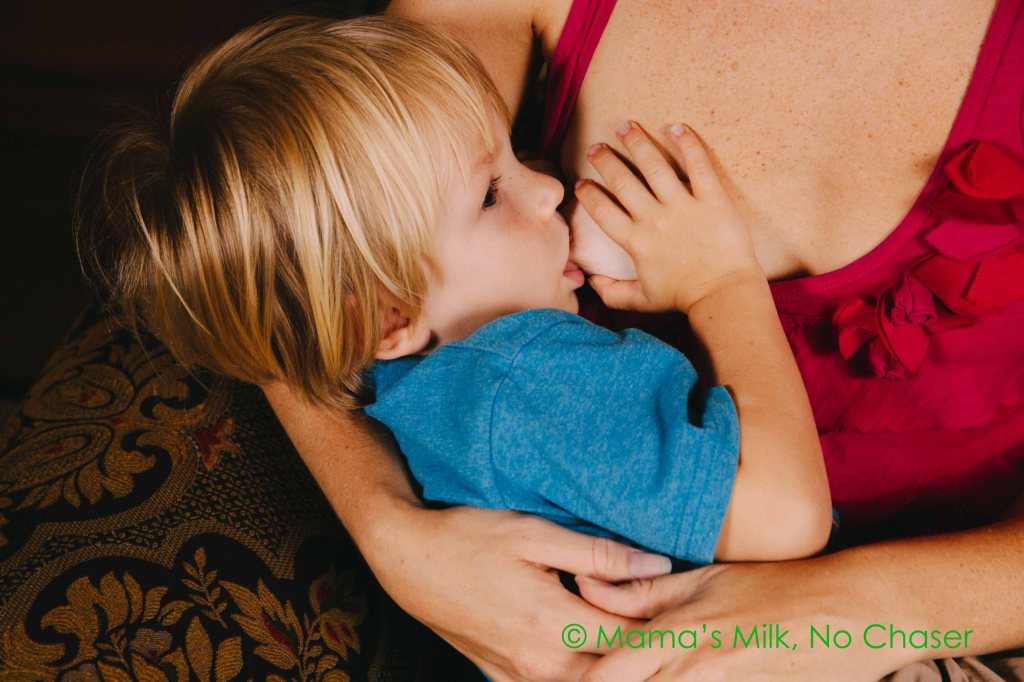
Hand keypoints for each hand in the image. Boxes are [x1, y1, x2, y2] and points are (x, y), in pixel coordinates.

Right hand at [365, 504, 672, 680]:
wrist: (407, 559)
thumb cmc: (468, 538)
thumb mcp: (534, 533)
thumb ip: (599, 555)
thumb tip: (656, 566)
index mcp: (554, 623)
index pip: (633, 639)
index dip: (667, 625)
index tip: (690, 608)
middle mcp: (540, 661)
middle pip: (615, 670)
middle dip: (648, 651)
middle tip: (674, 622)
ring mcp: (520, 674)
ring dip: (616, 663)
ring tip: (637, 632)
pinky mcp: (503, 675)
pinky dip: (581, 672)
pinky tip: (591, 649)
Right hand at [574, 123, 760, 313]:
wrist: (723, 294)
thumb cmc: (683, 297)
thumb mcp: (641, 301)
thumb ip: (612, 293)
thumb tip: (591, 282)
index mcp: (635, 241)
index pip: (602, 210)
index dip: (588, 194)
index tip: (581, 183)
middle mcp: (654, 219)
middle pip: (622, 181)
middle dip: (605, 160)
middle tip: (596, 147)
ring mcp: (683, 206)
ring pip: (653, 166)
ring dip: (637, 143)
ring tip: (626, 127)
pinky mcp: (711, 199)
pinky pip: (698, 165)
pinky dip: (687, 144)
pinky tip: (677, 127)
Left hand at [575, 554, 909, 681]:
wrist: (856, 610)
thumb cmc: (778, 587)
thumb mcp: (706, 579)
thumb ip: (642, 591)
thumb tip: (585, 587)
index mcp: (680, 633)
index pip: (608, 674)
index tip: (561, 678)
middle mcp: (697, 671)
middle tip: (582, 680)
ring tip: (652, 673)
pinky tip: (685, 678)